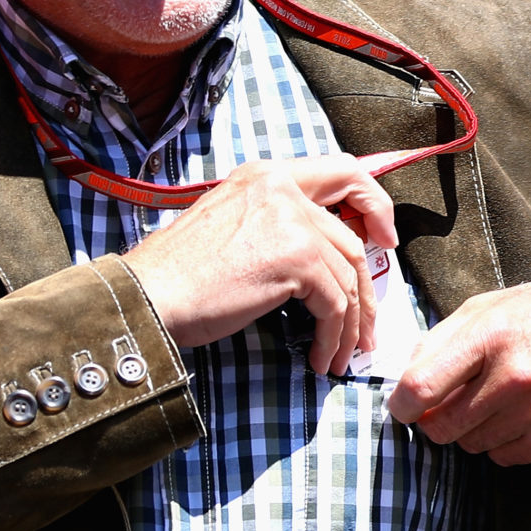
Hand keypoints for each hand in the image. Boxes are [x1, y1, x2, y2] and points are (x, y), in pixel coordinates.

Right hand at [120, 155, 396, 375]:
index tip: (383, 240)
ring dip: (349, 323)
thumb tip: (323, 258)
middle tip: (366, 325)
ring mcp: (291, 221)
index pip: (342, 172)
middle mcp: (281, 188)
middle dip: (366, 288)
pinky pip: (334, 304)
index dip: (373, 204)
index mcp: (265, 176)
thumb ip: (275, 224)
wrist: (147, 297)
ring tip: (341, 355)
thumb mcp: (230, 225)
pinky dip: (332, 337)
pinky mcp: (296, 259)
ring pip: (347, 276)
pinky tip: (319, 358)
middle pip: (350, 237)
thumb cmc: (178, 275)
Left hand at [386, 275, 530, 464]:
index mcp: (490, 336)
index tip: (401, 407)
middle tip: (444, 404)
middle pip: (442, 427)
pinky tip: (515, 413)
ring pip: (471, 445)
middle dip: (433, 420)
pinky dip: (500, 441)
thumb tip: (404, 380)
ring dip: (469, 429)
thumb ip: (439, 340)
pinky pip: (503, 456)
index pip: (422, 387)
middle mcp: (515, 377)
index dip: (401, 405)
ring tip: (489, 400)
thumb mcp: (487, 306)